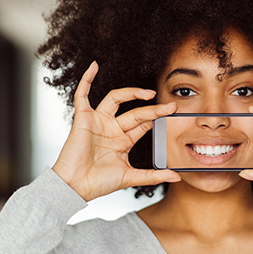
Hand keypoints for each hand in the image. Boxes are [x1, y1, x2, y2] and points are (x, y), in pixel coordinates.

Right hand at [52, 61, 180, 200]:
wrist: (75, 186)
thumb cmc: (99, 183)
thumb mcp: (131, 177)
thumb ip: (154, 176)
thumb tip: (177, 177)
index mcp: (122, 141)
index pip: (143, 124)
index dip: (157, 118)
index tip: (172, 113)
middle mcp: (112, 129)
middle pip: (135, 112)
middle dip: (153, 109)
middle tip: (170, 107)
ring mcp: (98, 122)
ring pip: (116, 99)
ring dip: (132, 93)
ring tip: (149, 93)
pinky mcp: (83, 118)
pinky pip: (82, 94)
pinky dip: (87, 79)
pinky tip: (94, 66)